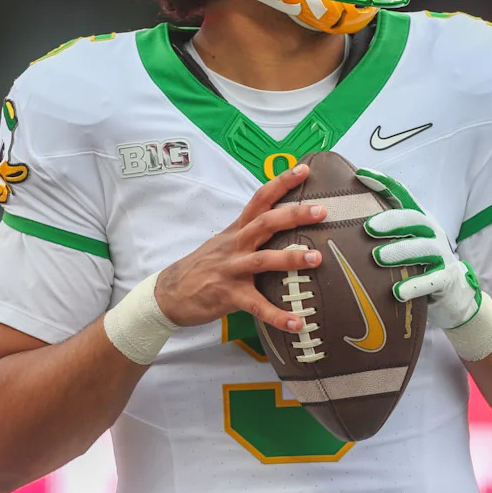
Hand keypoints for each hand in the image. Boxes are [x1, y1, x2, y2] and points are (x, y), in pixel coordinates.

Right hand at [155, 164, 324, 332]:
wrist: (169, 293)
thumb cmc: (204, 267)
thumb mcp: (225, 243)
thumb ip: (251, 234)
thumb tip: (283, 225)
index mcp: (237, 230)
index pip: (260, 199)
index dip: (281, 182)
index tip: (303, 169)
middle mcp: (236, 245)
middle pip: (266, 223)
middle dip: (294, 215)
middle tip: (322, 210)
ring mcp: (232, 269)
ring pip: (264, 259)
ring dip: (291, 258)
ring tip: (316, 259)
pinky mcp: (229, 296)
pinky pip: (257, 306)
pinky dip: (278, 315)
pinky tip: (298, 323)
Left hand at [357, 168, 482, 329]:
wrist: (453, 290)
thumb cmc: (419, 261)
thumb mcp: (406, 239)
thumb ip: (384, 229)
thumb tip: (343, 218)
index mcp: (418, 219)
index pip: (401, 195)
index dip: (383, 183)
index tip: (360, 174)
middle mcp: (431, 231)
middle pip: (413, 219)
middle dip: (391, 220)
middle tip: (368, 227)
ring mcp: (440, 254)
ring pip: (422, 248)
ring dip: (400, 251)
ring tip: (378, 257)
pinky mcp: (445, 278)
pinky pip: (430, 281)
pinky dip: (414, 285)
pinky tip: (397, 292)